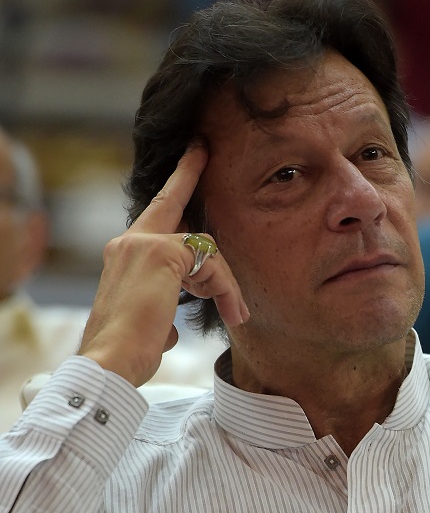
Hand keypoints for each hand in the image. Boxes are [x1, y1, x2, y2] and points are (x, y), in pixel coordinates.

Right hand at [78, 144, 248, 386]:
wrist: (110, 361)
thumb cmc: (127, 352)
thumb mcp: (149, 324)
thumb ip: (160, 311)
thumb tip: (171, 326)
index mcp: (123, 257)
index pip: (153, 218)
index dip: (172, 188)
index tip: (188, 160)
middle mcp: (128, 243)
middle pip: (171, 205)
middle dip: (187, 173)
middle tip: (202, 150)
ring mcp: (143, 245)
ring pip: (204, 249)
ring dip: (226, 283)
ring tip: (236, 313)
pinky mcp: (162, 254)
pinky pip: (210, 265)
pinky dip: (227, 290)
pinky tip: (231, 312)